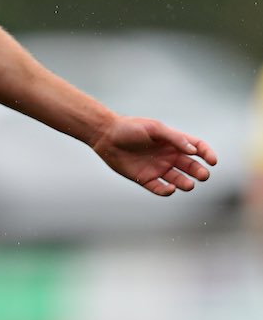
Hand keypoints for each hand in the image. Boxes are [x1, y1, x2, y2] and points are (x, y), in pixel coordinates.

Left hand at [92, 116, 217, 195]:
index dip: (207, 154)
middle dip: (200, 172)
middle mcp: (168, 156)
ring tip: (188, 184)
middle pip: (191, 166)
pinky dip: (168, 191)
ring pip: (179, 180)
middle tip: (202, 175)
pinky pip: (161, 189)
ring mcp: (158, 168)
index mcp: (172, 141)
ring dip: (186, 183)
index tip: (212, 161)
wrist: (106, 136)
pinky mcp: (146, 179)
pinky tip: (170, 189)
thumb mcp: (153, 128)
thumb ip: (174, 138)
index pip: (197, 148)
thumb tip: (193, 150)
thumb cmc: (130, 128)